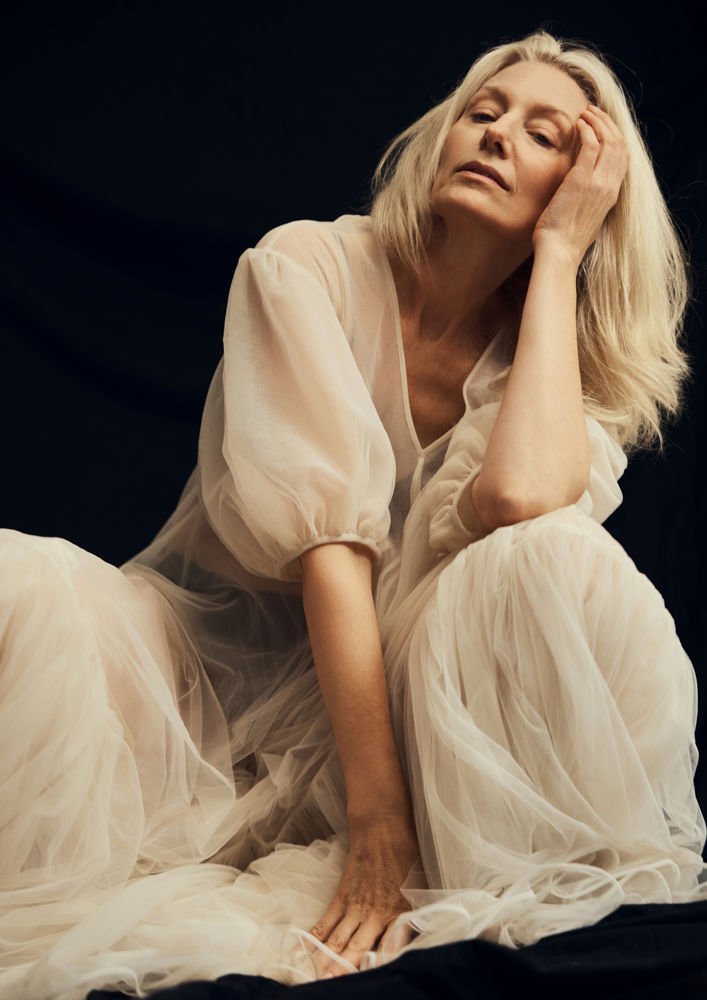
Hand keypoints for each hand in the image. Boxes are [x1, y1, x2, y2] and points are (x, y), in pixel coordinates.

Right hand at [309, 812, 419, 976]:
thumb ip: (410, 919)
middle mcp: (376, 914)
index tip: (367, 980)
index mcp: (399, 913)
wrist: (384, 829)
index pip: (388, 949)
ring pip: (339, 939)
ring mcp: (356, 906)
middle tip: (331, 985)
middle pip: (358, 948)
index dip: (376, 966)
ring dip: (327, 959)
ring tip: (317, 978)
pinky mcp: (342, 897)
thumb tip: (406, 942)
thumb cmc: (406, 860)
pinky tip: (302, 952)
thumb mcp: (417, 891)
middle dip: (345, 969)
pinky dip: (313, 938)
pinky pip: (325, 922)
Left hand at [532, 104, 628, 266]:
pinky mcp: (581, 181)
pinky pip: (591, 146)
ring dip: (597, 122)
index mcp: (612, 195)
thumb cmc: (564, 241)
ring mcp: (598, 183)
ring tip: (585, 113)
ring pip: (608, 140)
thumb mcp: (585, 218)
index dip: (615, 136)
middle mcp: (610, 186)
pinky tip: (578, 124)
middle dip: (607, 123)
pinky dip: (586, 131)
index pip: (624, 157)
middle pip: (619, 144)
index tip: (602, 126)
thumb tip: (583, 192)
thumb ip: (590, 201)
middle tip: (592, 112)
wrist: (559, 253)